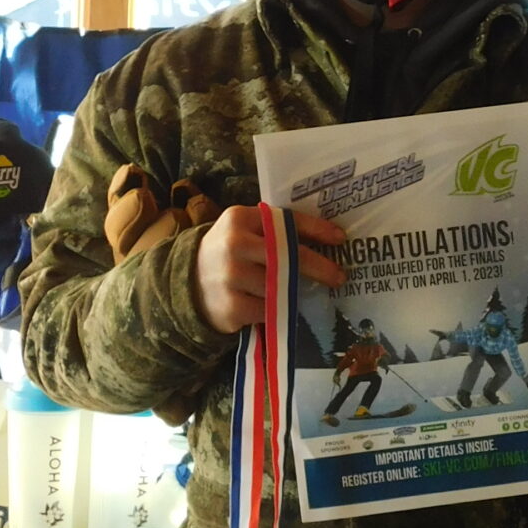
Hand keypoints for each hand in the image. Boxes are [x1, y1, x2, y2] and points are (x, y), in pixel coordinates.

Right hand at [193, 205, 346, 335]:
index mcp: (239, 218)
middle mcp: (234, 244)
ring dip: (290, 291)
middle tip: (338, 276)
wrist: (187, 284)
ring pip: (281, 286)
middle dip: (319, 267)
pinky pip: (270, 309)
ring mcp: (232, 276)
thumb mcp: (244, 231)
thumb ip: (274, 230)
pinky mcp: (232, 306)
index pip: (285, 221)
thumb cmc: (229, 255)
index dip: (316, 230)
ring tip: (288, 292)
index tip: (341, 238)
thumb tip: (327, 240)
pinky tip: (267, 305)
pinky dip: (275, 309)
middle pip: (289, 256)